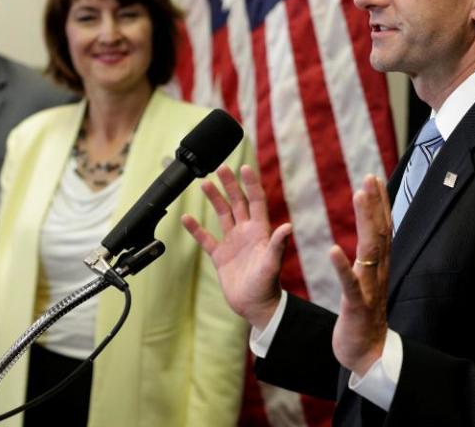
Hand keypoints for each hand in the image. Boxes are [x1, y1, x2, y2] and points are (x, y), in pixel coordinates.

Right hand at [182, 164, 290, 328]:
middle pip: (238, 202)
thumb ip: (278, 245)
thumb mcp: (272, 264)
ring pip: (223, 215)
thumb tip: (288, 227)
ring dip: (214, 199)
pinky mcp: (220, 256)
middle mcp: (246, 233)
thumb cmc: (267, 286)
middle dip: (230, 185)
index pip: (256, 201)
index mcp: (259, 231)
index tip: (244, 167)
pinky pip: (206, 239)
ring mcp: (233, 243)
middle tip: (220, 167)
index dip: (251, 184)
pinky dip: (196, 229)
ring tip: (204, 183)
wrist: (256, 307)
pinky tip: (186, 218)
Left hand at [330, 174, 392, 376]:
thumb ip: (370, 258)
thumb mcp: (369, 281)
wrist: (369, 353)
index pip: (383, 228)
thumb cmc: (365, 316)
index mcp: (379, 266)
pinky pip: (350, 284)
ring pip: (370, 249)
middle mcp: (379, 273)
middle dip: (375, 203)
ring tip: (359, 196)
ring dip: (365, 221)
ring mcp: (370, 289)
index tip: (374, 178)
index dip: (380, 203)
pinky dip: (343, 267)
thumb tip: (373, 233)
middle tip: (369, 178)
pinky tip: (333, 250)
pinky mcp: (357, 306)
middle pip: (380, 231)